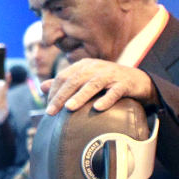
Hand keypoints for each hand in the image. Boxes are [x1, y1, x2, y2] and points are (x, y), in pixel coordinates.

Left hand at [42, 59, 156, 114]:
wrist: (138, 81)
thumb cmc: (106, 82)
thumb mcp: (84, 80)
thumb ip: (64, 83)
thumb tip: (41, 87)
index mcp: (84, 66)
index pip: (63, 77)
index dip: (54, 92)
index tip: (47, 108)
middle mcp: (96, 67)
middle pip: (74, 81)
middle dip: (61, 96)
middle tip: (50, 112)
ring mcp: (111, 75)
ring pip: (93, 84)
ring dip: (80, 96)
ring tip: (69, 108)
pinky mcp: (125, 83)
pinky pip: (115, 91)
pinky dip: (107, 99)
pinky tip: (98, 108)